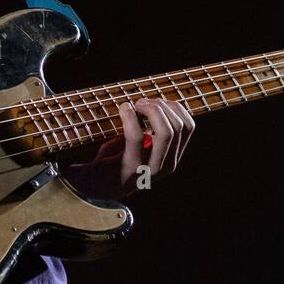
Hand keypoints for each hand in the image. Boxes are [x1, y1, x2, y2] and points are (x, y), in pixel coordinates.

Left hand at [68, 96, 195, 198]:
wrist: (94, 182)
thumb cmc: (117, 157)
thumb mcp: (141, 142)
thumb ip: (152, 126)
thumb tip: (155, 100)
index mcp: (172, 156)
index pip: (188, 126)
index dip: (174, 107)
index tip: (156, 101)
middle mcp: (167, 165)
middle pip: (178, 127)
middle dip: (161, 107)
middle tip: (141, 102)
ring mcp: (151, 170)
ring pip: (166, 132)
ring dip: (151, 111)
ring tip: (135, 105)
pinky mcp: (131, 169)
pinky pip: (136, 137)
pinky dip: (130, 117)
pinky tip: (124, 109)